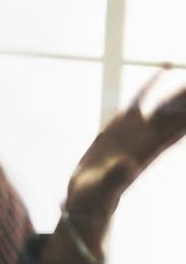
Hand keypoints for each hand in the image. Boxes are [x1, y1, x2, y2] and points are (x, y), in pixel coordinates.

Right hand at [57, 71, 185, 258]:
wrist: (87, 195)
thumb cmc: (95, 197)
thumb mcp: (103, 188)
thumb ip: (116, 177)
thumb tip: (128, 164)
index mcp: (147, 152)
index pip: (176, 131)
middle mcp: (149, 138)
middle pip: (178, 114)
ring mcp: (138, 129)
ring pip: (166, 103)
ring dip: (181, 89)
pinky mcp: (123, 123)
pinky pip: (142, 97)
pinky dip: (153, 83)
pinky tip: (165, 66)